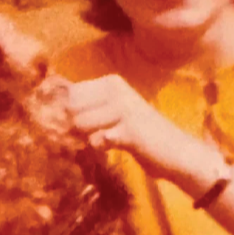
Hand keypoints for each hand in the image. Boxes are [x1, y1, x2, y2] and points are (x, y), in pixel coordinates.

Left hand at [65, 75, 218, 186]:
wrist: (177, 152)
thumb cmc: (142, 134)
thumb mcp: (114, 113)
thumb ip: (88, 109)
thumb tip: (56, 108)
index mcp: (111, 82)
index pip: (71, 93)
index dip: (72, 113)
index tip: (90, 124)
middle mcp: (116, 89)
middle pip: (71, 108)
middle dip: (78, 127)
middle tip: (101, 134)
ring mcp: (123, 108)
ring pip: (80, 124)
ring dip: (91, 138)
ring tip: (111, 140)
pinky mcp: (129, 130)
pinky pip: (97, 139)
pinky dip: (102, 147)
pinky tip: (116, 146)